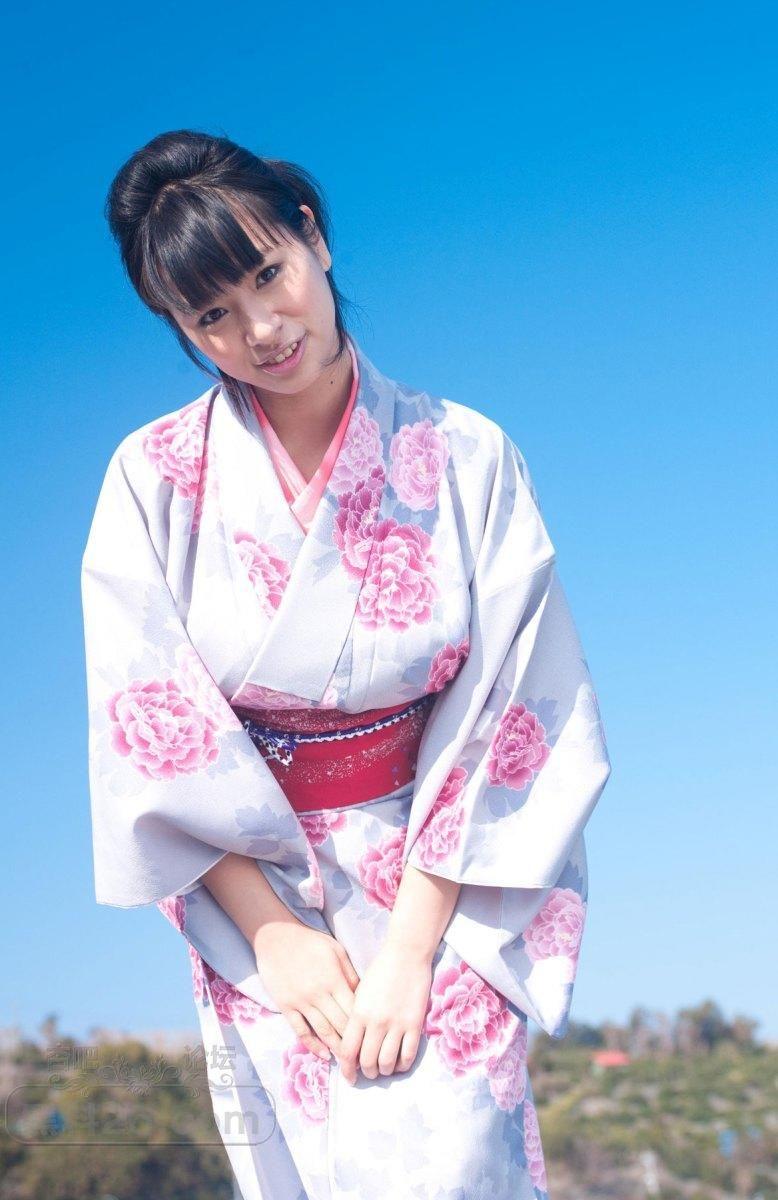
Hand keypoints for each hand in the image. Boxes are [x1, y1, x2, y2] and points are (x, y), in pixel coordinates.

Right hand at [254, 919, 360, 1061]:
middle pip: (341, 1025)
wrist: (276, 936)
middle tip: (365, 1059)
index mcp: (334, 979)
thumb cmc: (310, 941)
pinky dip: (312, 1045)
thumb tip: (363, 996)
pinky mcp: (286, 1006)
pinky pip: (300, 1031)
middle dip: (354, 1044)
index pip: (354, 1011)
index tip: (374, 1040)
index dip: (364, 1028)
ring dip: (336, 1049)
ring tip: (348, 1063)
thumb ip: (350, 974)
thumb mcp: (336, 950)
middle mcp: (319, 994)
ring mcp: (301, 1001)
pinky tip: (323, 1054)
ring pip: (323, 1032)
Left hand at [335, 940, 432, 1084]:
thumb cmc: (381, 971)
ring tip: (383, 1068)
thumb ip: (356, 1018)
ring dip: (384, 1071)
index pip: (348, 1052)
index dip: (347, 1070)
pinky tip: (399, 1063)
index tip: (350, 1077)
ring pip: (387, 1063)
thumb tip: (353, 1045)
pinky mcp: (415, 1024)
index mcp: (359, 1013)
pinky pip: (408, 1055)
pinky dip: (402, 1065)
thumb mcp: (360, 992)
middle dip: (367, 1072)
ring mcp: (397, 1024)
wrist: (406, 955)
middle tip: (369, 1072)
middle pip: (367, 1061)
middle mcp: (376, 1022)